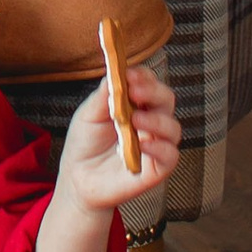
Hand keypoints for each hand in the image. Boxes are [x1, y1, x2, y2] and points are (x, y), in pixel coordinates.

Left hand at [55, 62, 180, 215]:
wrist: (78, 178)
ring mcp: (155, 145)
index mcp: (135, 104)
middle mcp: (150, 122)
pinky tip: (142, 144)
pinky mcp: (157, 169)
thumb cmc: (85, 143)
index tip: (129, 74)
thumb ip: (104, 96)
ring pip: (173, 128)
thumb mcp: (88, 114)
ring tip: (135, 120)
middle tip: (134, 92)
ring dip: (156, 120)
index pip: (149, 84)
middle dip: (153, 92)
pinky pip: (170, 156)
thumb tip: (115, 73)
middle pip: (166, 100)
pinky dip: (160, 147)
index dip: (143, 76)